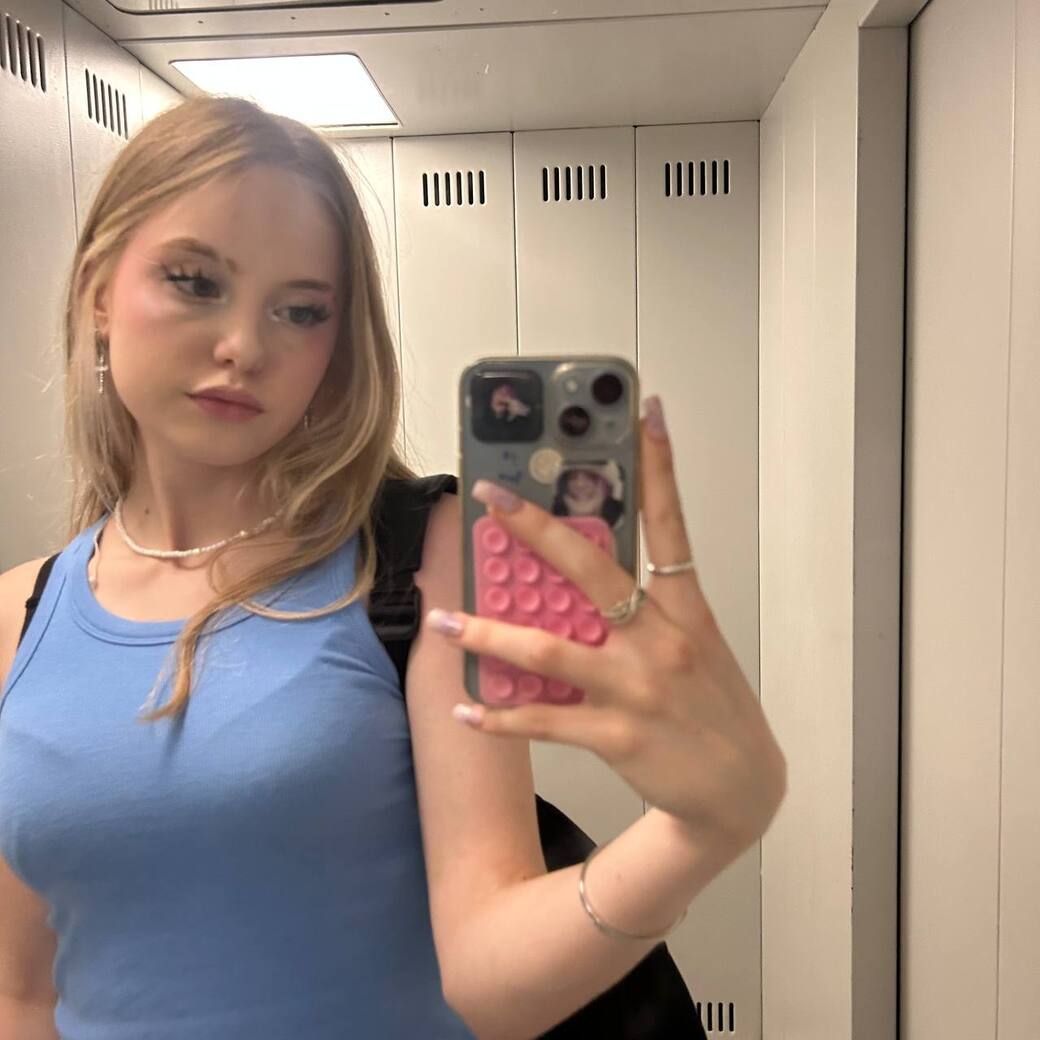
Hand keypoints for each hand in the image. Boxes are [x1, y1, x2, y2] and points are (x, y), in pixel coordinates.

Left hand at [426, 395, 786, 861]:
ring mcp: (639, 688)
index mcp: (686, 612)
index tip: (644, 411)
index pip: (671, 524)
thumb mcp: (697, 648)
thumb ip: (648, 612)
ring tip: (442, 620)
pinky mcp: (619, 736)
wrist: (741, 794)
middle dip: (536, 527)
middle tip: (491, 496)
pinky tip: (465, 711)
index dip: (659, 465)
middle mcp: (662, 640)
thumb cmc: (714, 711)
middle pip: (591, 569)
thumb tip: (581, 580)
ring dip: (487, 633)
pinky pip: (545, 719)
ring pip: (549, 648)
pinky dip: (500, 717)